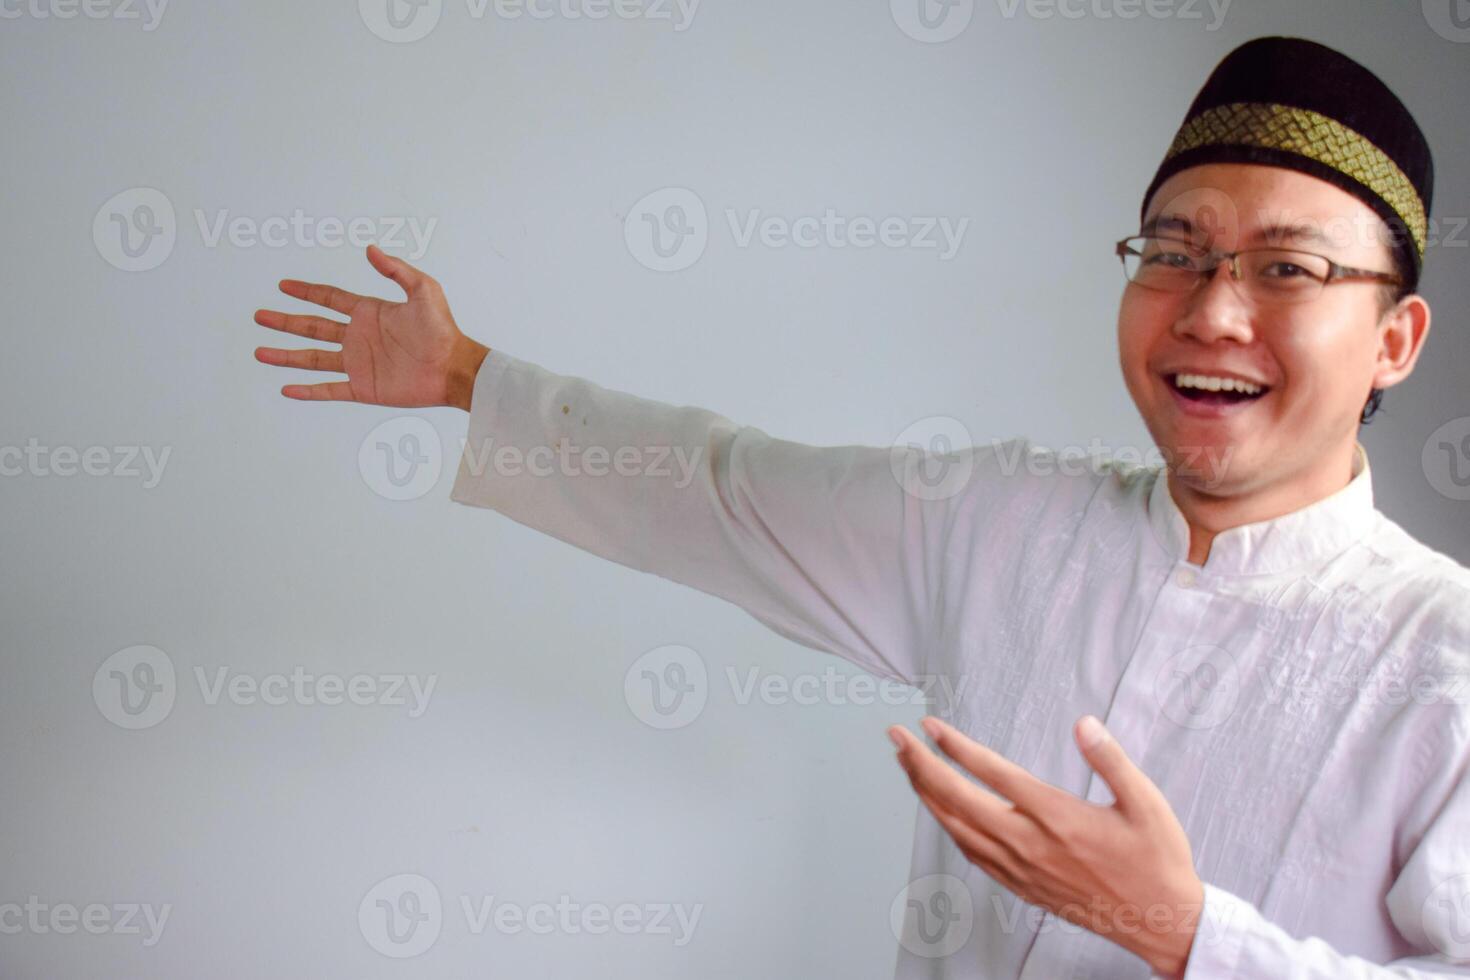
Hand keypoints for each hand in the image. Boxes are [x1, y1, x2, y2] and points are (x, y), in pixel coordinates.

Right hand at [254, 244, 487, 408]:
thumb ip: (395, 270)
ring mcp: (359, 363)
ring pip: (313, 359)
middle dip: (285, 322)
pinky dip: (308, 391)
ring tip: (259, 352)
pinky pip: (329, 389)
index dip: (306, 291)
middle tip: (259, 316)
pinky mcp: (363, 387)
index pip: (329, 298)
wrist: (454, 367)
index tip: (282, 286)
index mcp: (369, 312)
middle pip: (313, 327)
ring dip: (286, 356)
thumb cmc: (443, 328)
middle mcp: (359, 337)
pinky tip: (286, 388)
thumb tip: (370, 249)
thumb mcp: (423, 289)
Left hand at [889, 715, 1202, 978]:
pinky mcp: (1023, 886)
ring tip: (907, 766)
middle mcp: (1030, 843)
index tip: (930, 726)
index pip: (991, 773)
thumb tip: (1084, 723)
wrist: (1161, 922)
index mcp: (1056, 816)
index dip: (955, 747)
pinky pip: (972, 855)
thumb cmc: (1157, 860)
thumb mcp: (1147, 803)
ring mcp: (1022, 868)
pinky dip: (948, 829)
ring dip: (926, 794)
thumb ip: (1111, 760)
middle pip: (958, 799)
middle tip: (896, 736)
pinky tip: (941, 814)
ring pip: (957, 828)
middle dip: (920, 764)